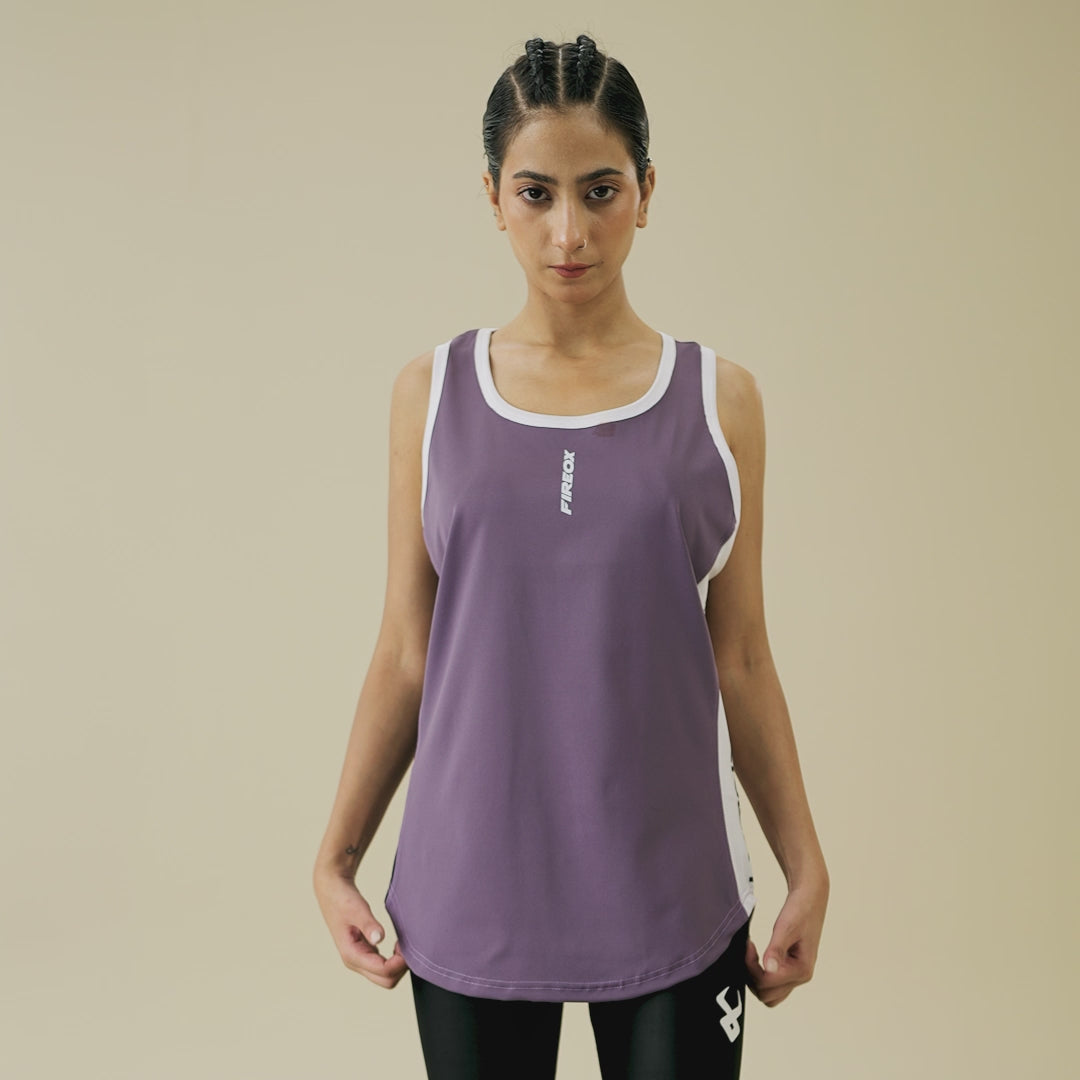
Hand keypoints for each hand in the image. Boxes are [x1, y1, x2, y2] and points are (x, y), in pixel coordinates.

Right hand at [313, 870, 408, 988]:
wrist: (332, 891)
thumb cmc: (343, 899)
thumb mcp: (356, 909)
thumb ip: (368, 924)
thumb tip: (378, 938)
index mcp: (351, 955)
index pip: (382, 971)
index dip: (399, 963)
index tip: (408, 946)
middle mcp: (355, 961)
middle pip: (385, 980)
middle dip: (400, 967)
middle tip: (410, 947)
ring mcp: (359, 959)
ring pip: (385, 976)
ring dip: (398, 965)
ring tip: (405, 944)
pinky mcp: (364, 952)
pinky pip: (383, 966)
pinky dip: (394, 960)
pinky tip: (398, 944)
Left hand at [745, 874, 827, 1006]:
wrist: (810, 898)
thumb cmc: (800, 910)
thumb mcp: (785, 927)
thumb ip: (776, 949)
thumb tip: (768, 969)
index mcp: (801, 970)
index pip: (767, 982)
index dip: (751, 966)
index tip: (748, 945)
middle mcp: (801, 977)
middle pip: (767, 995)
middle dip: (752, 976)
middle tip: (747, 952)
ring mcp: (797, 975)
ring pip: (770, 994)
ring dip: (756, 979)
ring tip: (751, 955)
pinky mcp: (792, 969)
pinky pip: (773, 984)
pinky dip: (761, 976)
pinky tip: (757, 957)